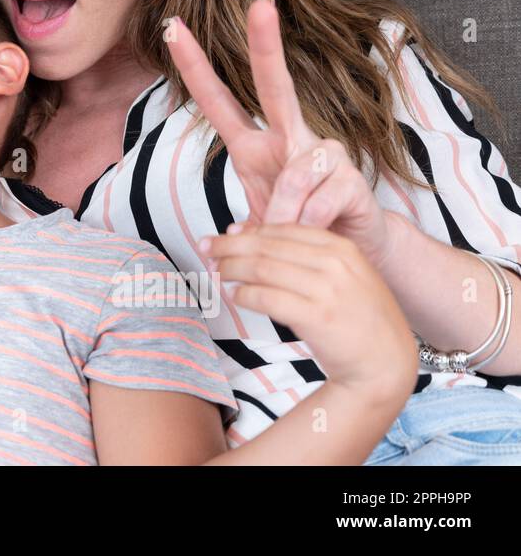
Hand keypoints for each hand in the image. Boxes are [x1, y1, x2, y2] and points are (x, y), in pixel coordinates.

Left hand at [166, 0, 392, 267]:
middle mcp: (291, 138)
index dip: (194, 66)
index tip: (172, 27)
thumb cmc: (298, 227)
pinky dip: (306, 225)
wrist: (356, 249)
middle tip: (261, 3)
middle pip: (277, 86)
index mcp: (255, 145)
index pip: (218, 100)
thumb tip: (234, 237)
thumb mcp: (256, 223)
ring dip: (283, 214)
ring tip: (282, 236)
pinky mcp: (352, 178)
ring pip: (296, 170)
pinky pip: (320, 200)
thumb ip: (243, 224)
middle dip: (266, 46)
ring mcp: (325, 153)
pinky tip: (312, 233)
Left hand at [202, 223, 417, 399]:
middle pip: (266, 246)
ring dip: (231, 268)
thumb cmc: (355, 318)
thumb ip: (300, 254)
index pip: (281, 230)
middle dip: (229, 246)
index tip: (222, 235)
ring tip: (216, 273)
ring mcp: (327, 290)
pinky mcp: (318, 318)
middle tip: (205, 249)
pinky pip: (267, 298)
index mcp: (340, 247)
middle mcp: (335, 263)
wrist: (387, 362)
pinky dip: (244, 295)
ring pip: (262, 268)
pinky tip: (234, 296)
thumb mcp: (338, 275)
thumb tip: (243, 232)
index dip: (246, 231)